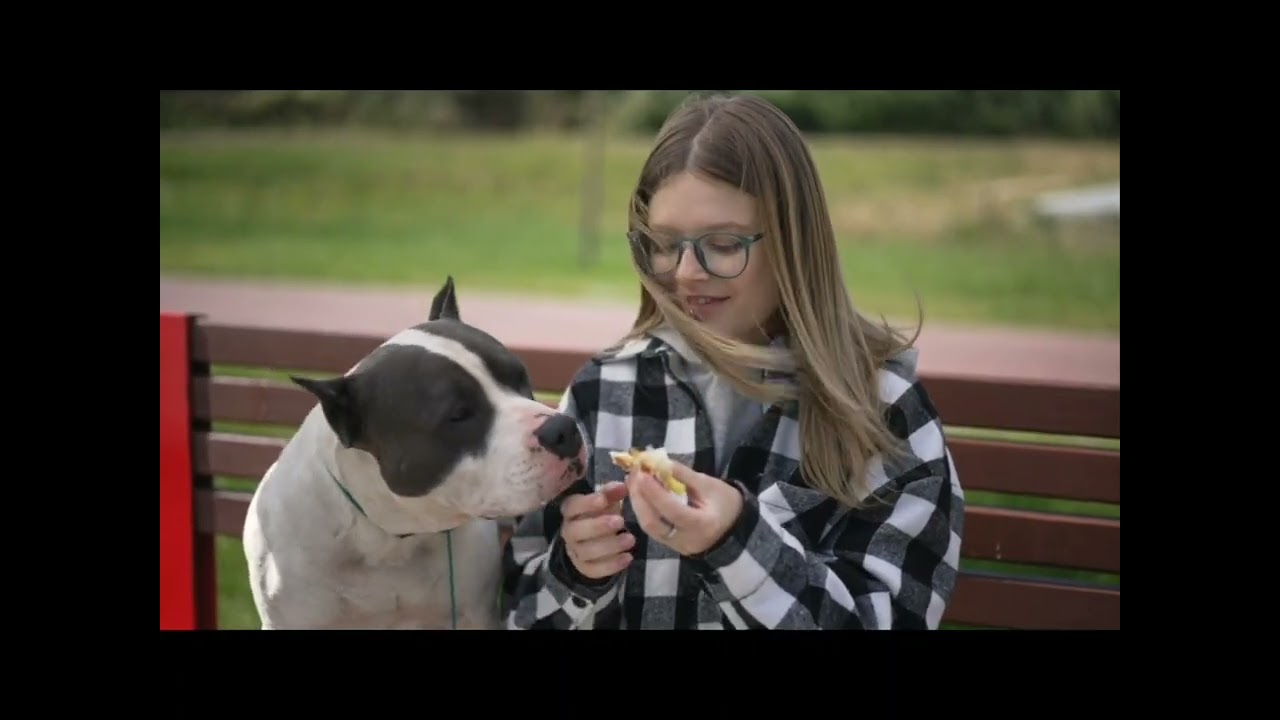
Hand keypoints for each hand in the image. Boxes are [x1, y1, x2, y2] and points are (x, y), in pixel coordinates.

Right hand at [559, 481, 633, 579]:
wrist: (592, 541)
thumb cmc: (599, 514)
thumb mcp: (605, 501)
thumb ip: (612, 493)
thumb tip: (626, 484)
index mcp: (571, 511)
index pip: (572, 506)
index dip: (586, 503)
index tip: (603, 500)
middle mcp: (569, 532)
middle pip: (576, 531)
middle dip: (598, 526)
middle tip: (620, 521)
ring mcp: (575, 551)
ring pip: (587, 552)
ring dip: (610, 546)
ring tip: (631, 539)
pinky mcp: (584, 568)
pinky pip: (594, 570)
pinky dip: (611, 566)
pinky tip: (628, 558)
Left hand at [626, 462, 743, 555]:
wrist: (735, 528)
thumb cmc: (726, 502)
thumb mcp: (709, 484)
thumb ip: (682, 474)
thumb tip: (657, 461)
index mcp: (703, 525)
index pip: (673, 510)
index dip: (654, 492)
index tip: (642, 473)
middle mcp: (687, 541)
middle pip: (653, 523)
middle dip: (639, 498)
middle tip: (633, 475)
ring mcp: (677, 547)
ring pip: (649, 528)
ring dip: (638, 504)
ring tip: (632, 481)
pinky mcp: (671, 546)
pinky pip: (652, 529)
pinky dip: (644, 510)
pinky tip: (639, 494)